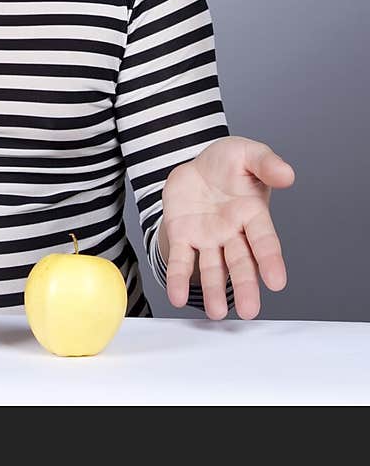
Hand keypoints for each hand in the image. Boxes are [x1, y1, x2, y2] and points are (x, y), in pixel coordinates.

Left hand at [160, 135, 294, 319]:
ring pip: (213, 268)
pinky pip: (182, 260)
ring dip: (214, 290)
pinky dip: (179, 278)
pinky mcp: (185, 236)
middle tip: (250, 310)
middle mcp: (233, 232)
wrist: (198, 165)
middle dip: (245, 285)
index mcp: (252, 214)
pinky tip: (176, 297)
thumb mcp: (247, 152)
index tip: (277, 281)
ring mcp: (209, 238)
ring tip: (216, 313)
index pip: (264, 240)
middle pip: (241, 262)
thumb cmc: (229, 162)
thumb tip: (288, 174)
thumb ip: (266, 162)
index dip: (270, 260)